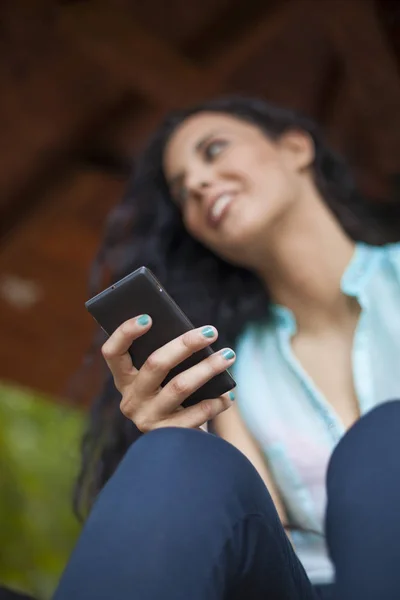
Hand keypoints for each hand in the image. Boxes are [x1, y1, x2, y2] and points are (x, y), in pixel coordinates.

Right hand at [101, 315, 235, 431]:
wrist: (177, 445)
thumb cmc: (173, 396)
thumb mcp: (163, 378)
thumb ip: (167, 357)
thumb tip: (194, 333)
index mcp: (124, 379)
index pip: (113, 353)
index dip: (125, 333)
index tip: (149, 317)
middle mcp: (131, 399)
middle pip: (155, 364)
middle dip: (186, 344)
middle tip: (211, 332)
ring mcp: (147, 418)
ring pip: (180, 386)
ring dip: (208, 368)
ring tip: (229, 355)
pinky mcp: (167, 435)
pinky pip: (196, 414)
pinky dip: (216, 401)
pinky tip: (228, 393)